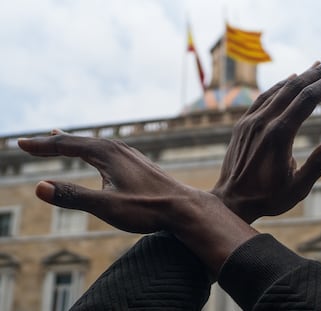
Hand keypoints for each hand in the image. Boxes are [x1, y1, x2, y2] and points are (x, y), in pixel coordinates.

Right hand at [18, 130, 257, 273]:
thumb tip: (39, 187)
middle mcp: (117, 148)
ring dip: (74, 142)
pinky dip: (91, 150)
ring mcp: (129, 154)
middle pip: (79, 141)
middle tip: (34, 141)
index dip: (42, 145)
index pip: (67, 144)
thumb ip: (73, 196)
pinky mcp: (137, 163)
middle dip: (54, 142)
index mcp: (106, 153)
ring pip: (94, 144)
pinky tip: (97, 156)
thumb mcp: (107, 206)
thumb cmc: (147, 208)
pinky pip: (107, 151)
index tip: (21, 143)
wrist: (184, 208)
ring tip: (60, 138)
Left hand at [211, 55, 320, 222]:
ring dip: (300, 76)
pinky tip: (289, 80)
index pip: (308, 99)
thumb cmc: (266, 197)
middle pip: (294, 88)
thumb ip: (319, 164)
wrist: (230, 199)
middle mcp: (263, 122)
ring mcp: (250, 121)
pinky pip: (262, 98)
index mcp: (279, 135)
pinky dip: (278, 87)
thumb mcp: (298, 188)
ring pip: (278, 90)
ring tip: (318, 65)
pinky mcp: (242, 124)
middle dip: (317, 73)